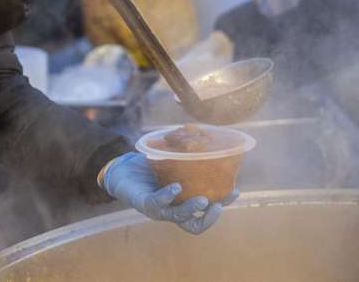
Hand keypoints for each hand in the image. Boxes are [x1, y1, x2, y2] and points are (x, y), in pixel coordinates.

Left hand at [101, 152, 238, 234]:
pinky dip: (168, 195)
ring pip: (178, 217)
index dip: (222, 205)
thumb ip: (190, 155)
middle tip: (219, 204)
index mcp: (182, 204)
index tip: (235, 191)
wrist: (123, 171)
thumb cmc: (150, 168)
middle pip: (194, 224)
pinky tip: (177, 187)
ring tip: (203, 200)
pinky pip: (158, 202)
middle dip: (209, 217)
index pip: (206, 212)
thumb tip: (211, 136)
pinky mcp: (144, 204)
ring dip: (192, 209)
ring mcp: (159, 210)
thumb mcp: (173, 162)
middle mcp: (172, 211)